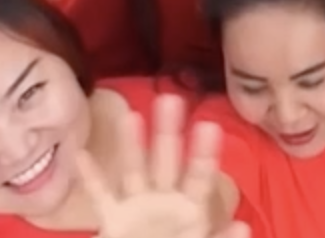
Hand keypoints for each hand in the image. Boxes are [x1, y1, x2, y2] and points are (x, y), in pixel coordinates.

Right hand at [79, 95, 248, 237]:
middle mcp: (164, 200)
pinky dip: (90, 177)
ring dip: (131, 145)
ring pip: (134, 171)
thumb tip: (243, 226)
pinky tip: (81, 153)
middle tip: (171, 99)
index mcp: (191, 209)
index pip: (200, 177)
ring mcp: (137, 207)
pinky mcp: (113, 219)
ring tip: (130, 114)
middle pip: (167, 162)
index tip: (209, 124)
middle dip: (168, 132)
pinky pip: (100, 195)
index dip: (204, 153)